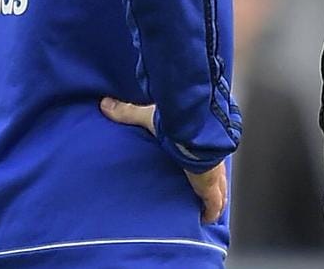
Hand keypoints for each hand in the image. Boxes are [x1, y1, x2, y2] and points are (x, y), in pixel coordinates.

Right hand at [100, 97, 226, 223]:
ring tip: (204, 211)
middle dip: (210, 187)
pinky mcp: (210, 187)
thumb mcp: (148, 117)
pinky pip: (213, 205)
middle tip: (200, 196)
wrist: (192, 133)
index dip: (202, 165)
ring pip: (218, 192)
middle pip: (214, 177)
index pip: (202, 158)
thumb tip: (105, 103)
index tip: (197, 173)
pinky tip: (206, 220)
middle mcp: (208, 161)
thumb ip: (128, 112)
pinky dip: (211, 212)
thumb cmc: (176, 124)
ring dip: (213, 201)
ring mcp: (212, 176)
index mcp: (197, 145)